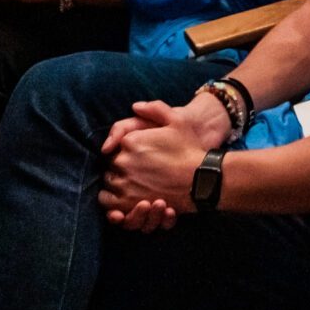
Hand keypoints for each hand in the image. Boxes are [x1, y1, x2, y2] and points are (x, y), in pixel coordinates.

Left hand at [99, 98, 227, 227]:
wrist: (201, 179)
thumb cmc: (189, 150)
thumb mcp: (177, 120)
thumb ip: (154, 109)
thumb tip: (135, 106)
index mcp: (130, 141)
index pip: (114, 148)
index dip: (124, 153)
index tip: (137, 159)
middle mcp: (123, 161)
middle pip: (110, 166)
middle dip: (120, 170)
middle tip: (137, 174)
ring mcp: (124, 183)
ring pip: (108, 184)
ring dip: (115, 186)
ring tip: (131, 187)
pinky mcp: (128, 203)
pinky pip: (108, 203)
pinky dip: (112, 202)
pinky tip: (125, 200)